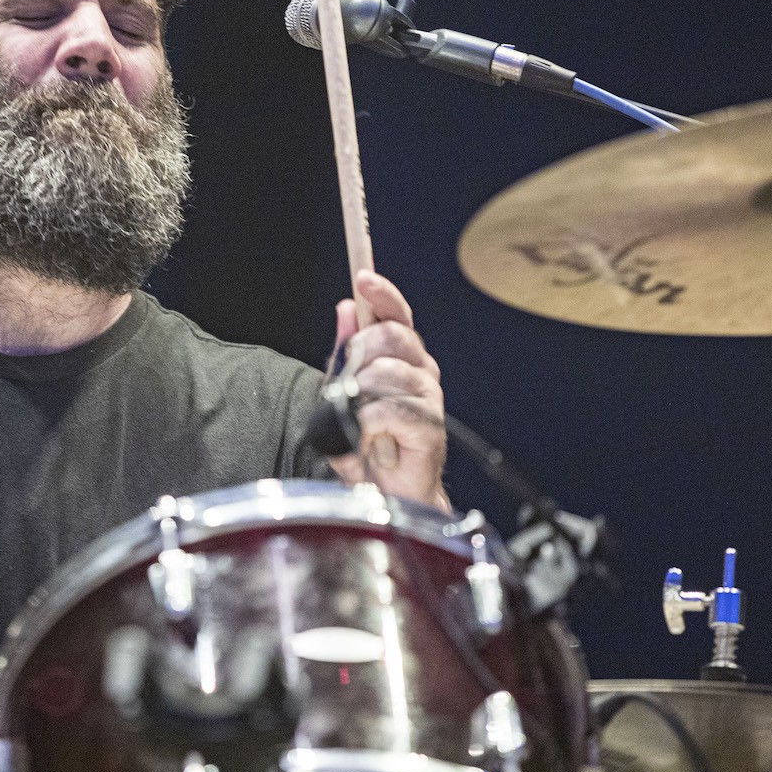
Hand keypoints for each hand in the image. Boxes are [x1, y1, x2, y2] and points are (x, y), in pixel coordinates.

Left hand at [328, 270, 448, 508]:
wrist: (385, 493)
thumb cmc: (367, 444)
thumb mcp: (342, 394)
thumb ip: (344, 353)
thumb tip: (344, 310)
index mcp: (402, 358)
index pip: (397, 314)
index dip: (381, 293)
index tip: (363, 278)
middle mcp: (421, 371)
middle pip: (392, 335)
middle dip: (360, 351)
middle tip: (348, 381)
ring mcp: (428, 397)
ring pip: (387, 372)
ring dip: (359, 393)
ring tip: (355, 416)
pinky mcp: (430, 427)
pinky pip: (391, 409)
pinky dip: (368, 421)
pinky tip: (365, 434)